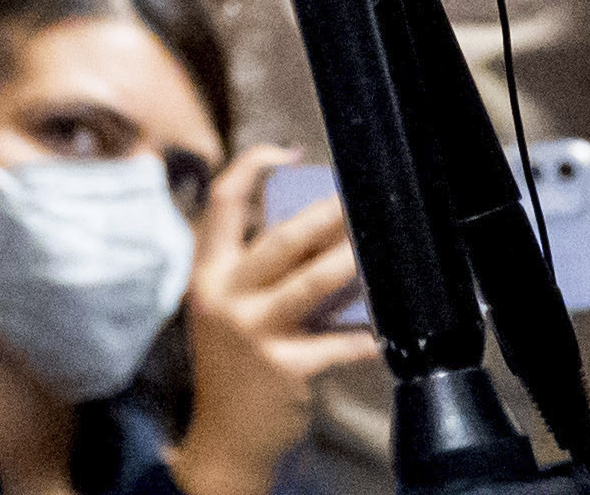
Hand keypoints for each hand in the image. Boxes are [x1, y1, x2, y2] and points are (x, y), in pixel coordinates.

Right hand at [167, 148, 377, 494]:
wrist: (224, 438)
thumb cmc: (232, 363)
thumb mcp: (225, 309)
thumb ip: (255, 271)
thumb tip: (318, 229)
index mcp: (207, 274)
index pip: (223, 203)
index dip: (252, 167)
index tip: (286, 152)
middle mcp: (225, 296)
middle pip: (280, 239)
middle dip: (323, 213)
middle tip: (355, 196)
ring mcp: (254, 332)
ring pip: (311, 283)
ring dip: (349, 261)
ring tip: (374, 243)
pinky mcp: (285, 366)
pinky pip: (335, 342)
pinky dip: (363, 335)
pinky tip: (382, 330)